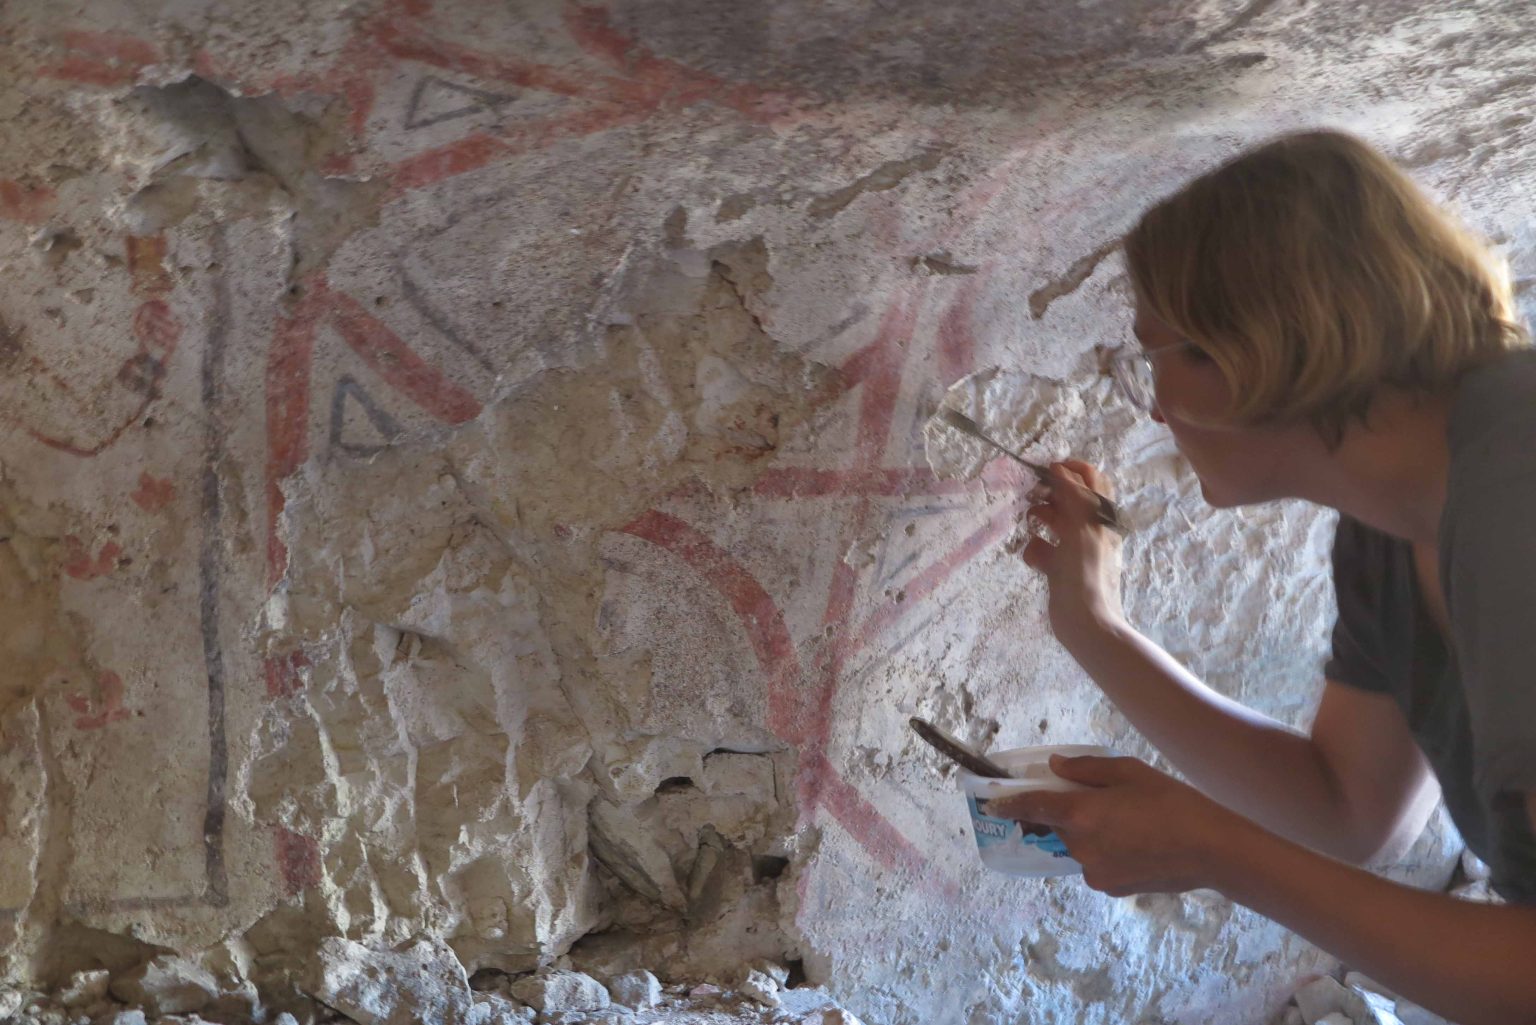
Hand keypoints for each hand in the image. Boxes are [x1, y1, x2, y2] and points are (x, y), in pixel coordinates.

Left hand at [987, 755, 1244, 896]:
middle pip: (1059, 827)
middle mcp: (1080, 846)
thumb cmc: (1172, 802)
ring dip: (1091, 833)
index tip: (990, 804)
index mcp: (1080, 814)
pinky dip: (1107, 851)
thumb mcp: (1129, 771)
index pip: (1031, 807)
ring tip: (1131, 822)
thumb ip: (1085, 770)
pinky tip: (1138, 842)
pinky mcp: (1111, 887)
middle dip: (1070, 814)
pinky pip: (1097, 864)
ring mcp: (1094, 871)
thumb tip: (1054, 769)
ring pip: (1079, 846)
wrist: (1211, 849)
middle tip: (1104, 802)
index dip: (1008, 804)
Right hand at [1019, 460, 1126, 644]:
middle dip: (1049, 493)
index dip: (1070, 469)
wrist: (1086, 623)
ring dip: (1040, 518)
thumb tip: (1059, 469)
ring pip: (1054, 521)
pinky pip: (1044, 548)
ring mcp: (1075, 548)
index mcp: (1102, 517)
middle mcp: (1091, 529)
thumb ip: (1073, 495)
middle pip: (1069, 498)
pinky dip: (1036, 548)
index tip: (1045, 470)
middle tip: (1031, 494)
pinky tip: (1033, 557)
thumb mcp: (1081, 527)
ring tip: (1029, 521)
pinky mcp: (1060, 567)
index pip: (1091, 479)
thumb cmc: (1086, 573)